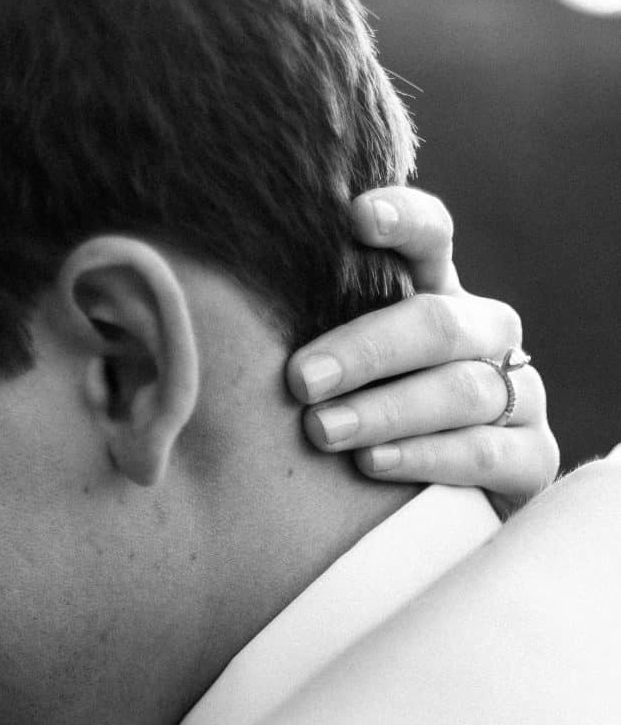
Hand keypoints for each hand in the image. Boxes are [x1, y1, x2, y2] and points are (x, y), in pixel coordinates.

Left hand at [287, 189, 556, 507]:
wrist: (433, 506)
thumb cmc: (356, 420)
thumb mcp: (329, 371)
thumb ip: (298, 334)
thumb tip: (190, 304)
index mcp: (438, 293)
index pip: (432, 236)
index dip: (403, 220)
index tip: (355, 217)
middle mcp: (486, 332)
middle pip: (438, 322)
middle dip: (366, 350)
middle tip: (301, 380)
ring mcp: (519, 392)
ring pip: (462, 389)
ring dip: (386, 410)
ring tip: (322, 431)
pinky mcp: (534, 456)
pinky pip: (486, 451)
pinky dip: (426, 456)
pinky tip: (373, 463)